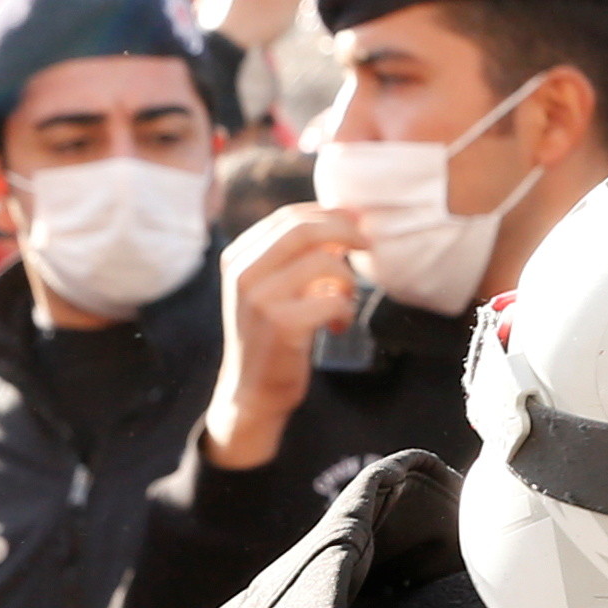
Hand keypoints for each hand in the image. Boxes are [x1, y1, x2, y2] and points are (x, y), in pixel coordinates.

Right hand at [208, 201, 368, 468]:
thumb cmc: (272, 337)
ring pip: (323, 263)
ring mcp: (259, 297)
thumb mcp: (274, 289)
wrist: (251, 392)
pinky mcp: (281, 324)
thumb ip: (296, 258)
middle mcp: (243, 271)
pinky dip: (346, 311)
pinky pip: (333, 300)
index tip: (355, 223)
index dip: (328, 214)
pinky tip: (338, 327)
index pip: (288, 217)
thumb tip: (342, 223)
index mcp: (239, 257)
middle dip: (345, 232)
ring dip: (348, 280)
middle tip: (368, 246)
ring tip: (346, 301)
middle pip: (304, 229)